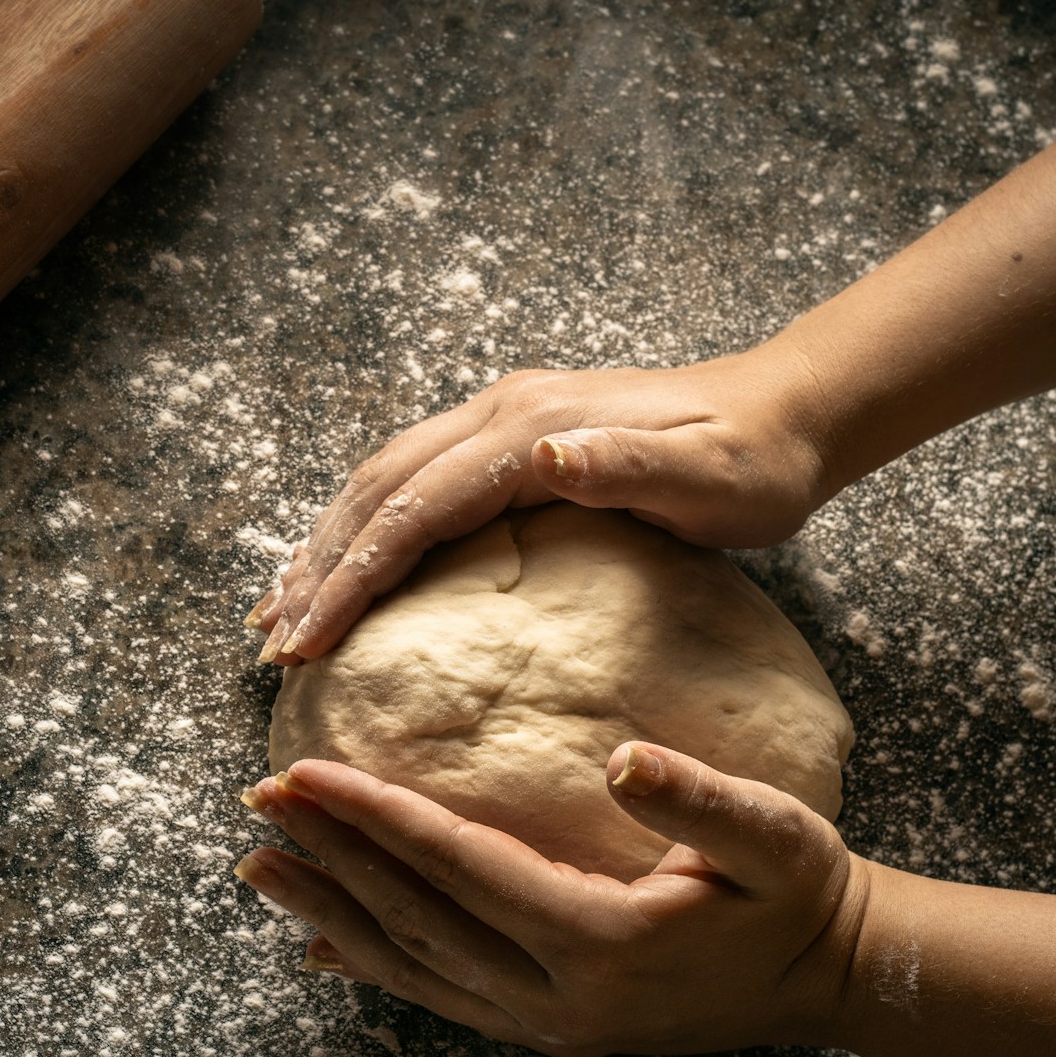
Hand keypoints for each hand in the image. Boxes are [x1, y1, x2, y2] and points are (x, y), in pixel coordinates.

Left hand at [233, 743, 868, 1056]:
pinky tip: (324, 946)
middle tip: (257, 801)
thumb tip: (621, 759)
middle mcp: (557, 997)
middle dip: (331, 857)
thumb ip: (699, 800)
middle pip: (415, 917)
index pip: (457, 866)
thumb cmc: (797, 894)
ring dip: (331, 913)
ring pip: (413, 965)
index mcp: (600, 939)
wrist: (826, 978)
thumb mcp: (773, 837)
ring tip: (259, 868)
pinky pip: (442, 997)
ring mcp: (547, 1024)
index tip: (305, 772)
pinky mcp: (548, 1030)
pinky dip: (376, 967)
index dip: (375, 817)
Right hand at [247, 346, 834, 663]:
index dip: (351, 578)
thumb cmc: (752, 463)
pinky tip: (346, 562)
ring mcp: (501, 419)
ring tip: (277, 611)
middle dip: (317, 568)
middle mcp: (499, 414)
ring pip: (383, 481)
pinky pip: (413, 481)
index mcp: (529, 430)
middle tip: (270, 644)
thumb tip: (543, 455)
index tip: (305, 643)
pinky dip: (364, 526)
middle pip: (378, 492)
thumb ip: (626, 463)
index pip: (413, 511)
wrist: (785, 412)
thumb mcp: (707, 473)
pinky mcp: (512, 436)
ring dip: (325, 545)